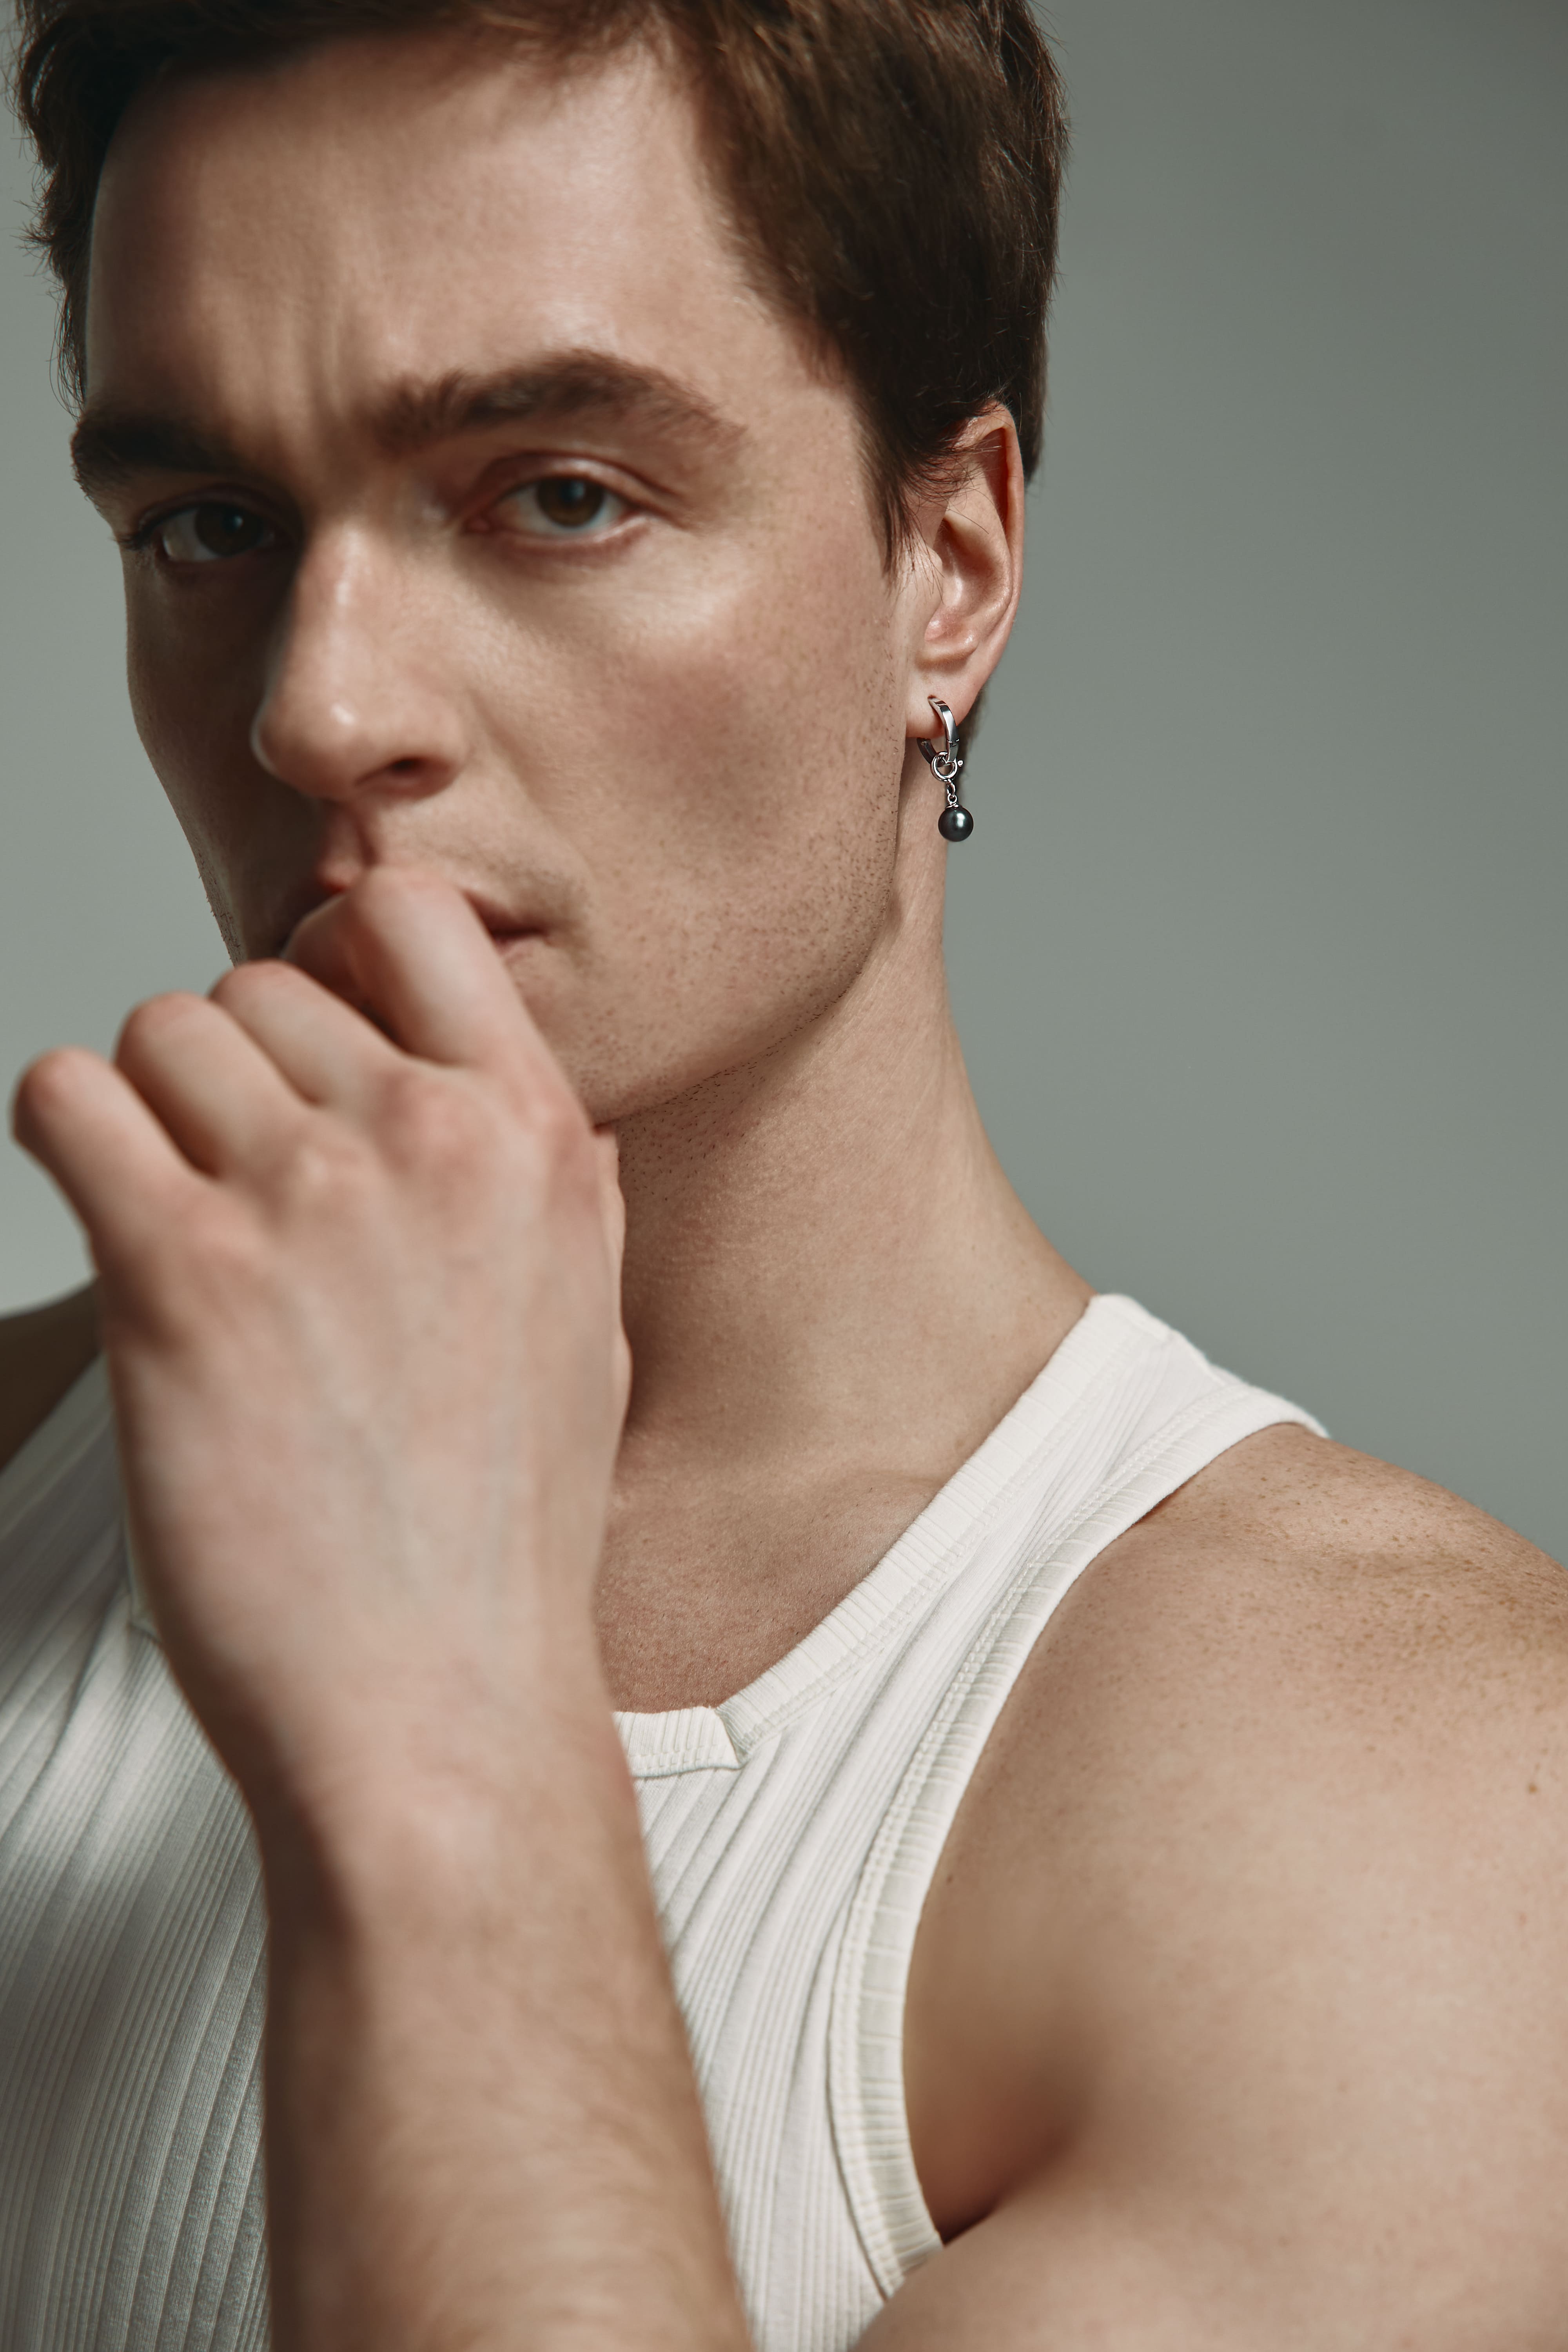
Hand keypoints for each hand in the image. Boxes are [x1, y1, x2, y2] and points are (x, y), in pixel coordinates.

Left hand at [12, 869, 628, 1835]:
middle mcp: (428, 1141)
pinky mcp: (180, 1273)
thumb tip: (520, 1100)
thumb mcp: (587, 1325)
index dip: (336, 959)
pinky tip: (104, 1215)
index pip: (409, 918)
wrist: (438, 1706)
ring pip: (155, 1033)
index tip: (306, 1040)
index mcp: (538, 1139)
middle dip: (231, 1079)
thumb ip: (557, 1188)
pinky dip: (62, 1137)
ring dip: (145, 1114)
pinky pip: (65, 1101)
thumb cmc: (503, 1537)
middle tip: (237, 1196)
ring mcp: (306, 1198)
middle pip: (256, 987)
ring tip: (178, 1226)